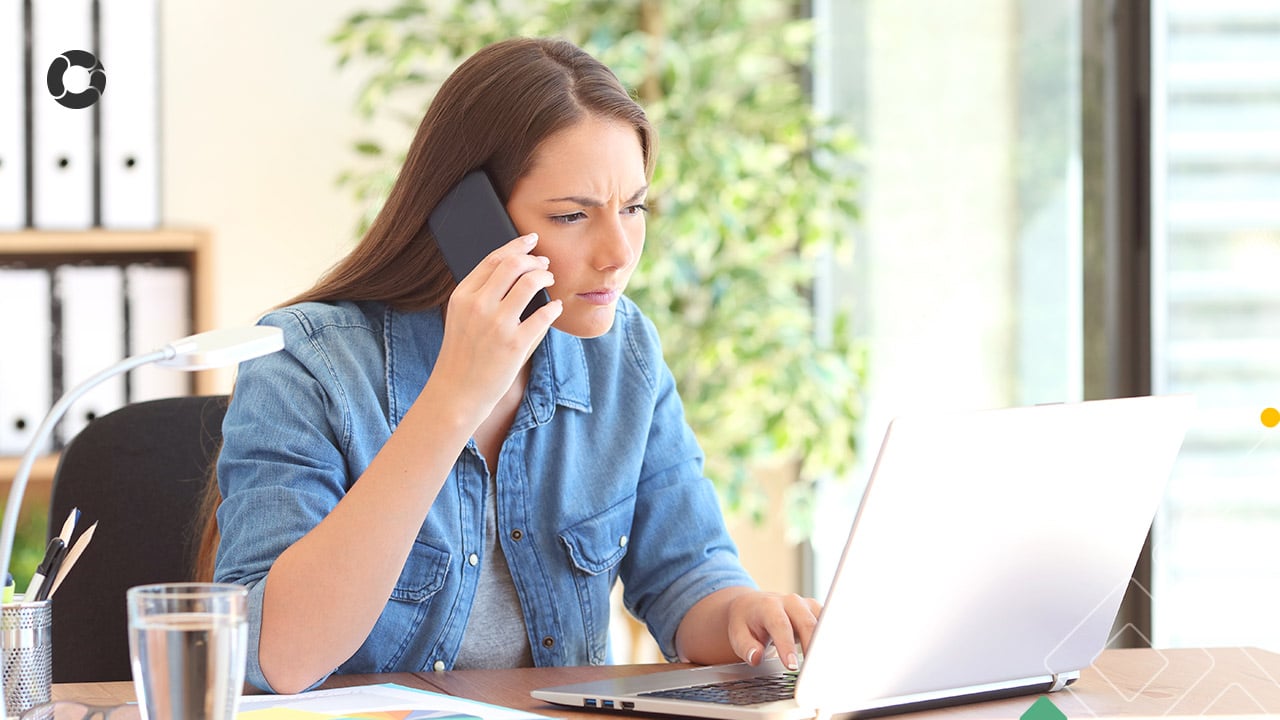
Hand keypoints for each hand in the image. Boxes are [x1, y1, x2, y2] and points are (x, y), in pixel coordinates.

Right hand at [432, 233, 561, 412]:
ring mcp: (497, 325)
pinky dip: (553, 307)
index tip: (530, 240)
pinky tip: (555, 307)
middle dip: (534, 259)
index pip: (492, 259)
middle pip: (513, 265)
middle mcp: (478, 306)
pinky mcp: (515, 345)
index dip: (516, 246)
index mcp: (462, 296)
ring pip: (529, 282)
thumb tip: (517, 269)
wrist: (456, 392)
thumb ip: (481, 294)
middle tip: (544, 263)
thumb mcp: (461, 318)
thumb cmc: (462, 354)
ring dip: (545, 277)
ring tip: (550, 280)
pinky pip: (543, 315)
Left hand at [726, 592, 821, 670]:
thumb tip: (756, 657)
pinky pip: (828, 625)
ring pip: (822, 624)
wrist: (753, 605)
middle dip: (812, 648)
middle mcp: (791, 602)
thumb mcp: (737, 633)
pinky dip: (830, 641)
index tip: (792, 666)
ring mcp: (806, 605)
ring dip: (825, 645)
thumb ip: (746, 647)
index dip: (787, 646)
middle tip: (813, 673)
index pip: (780, 625)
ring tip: (825, 668)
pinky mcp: (817, 612)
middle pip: (807, 623)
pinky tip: (832, 658)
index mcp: (769, 605)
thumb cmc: (746, 621)